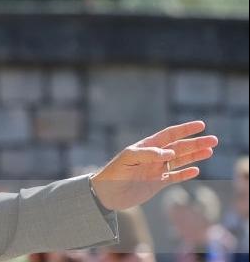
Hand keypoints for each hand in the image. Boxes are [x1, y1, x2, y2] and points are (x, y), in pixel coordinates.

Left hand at [90, 121, 217, 210]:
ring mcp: (156, 169)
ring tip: (210, 151)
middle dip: (196, 143)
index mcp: (146, 147)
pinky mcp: (157, 183)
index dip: (185, 129)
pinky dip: (186, 174)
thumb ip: (148, 154)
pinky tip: (196, 170)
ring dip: (195, 156)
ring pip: (181, 160)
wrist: (105, 193)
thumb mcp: (127, 159)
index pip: (169, 135)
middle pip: (179, 147)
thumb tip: (171, 153)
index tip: (201, 125)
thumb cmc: (113, 173)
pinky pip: (175, 176)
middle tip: (214, 140)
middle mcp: (154, 157)